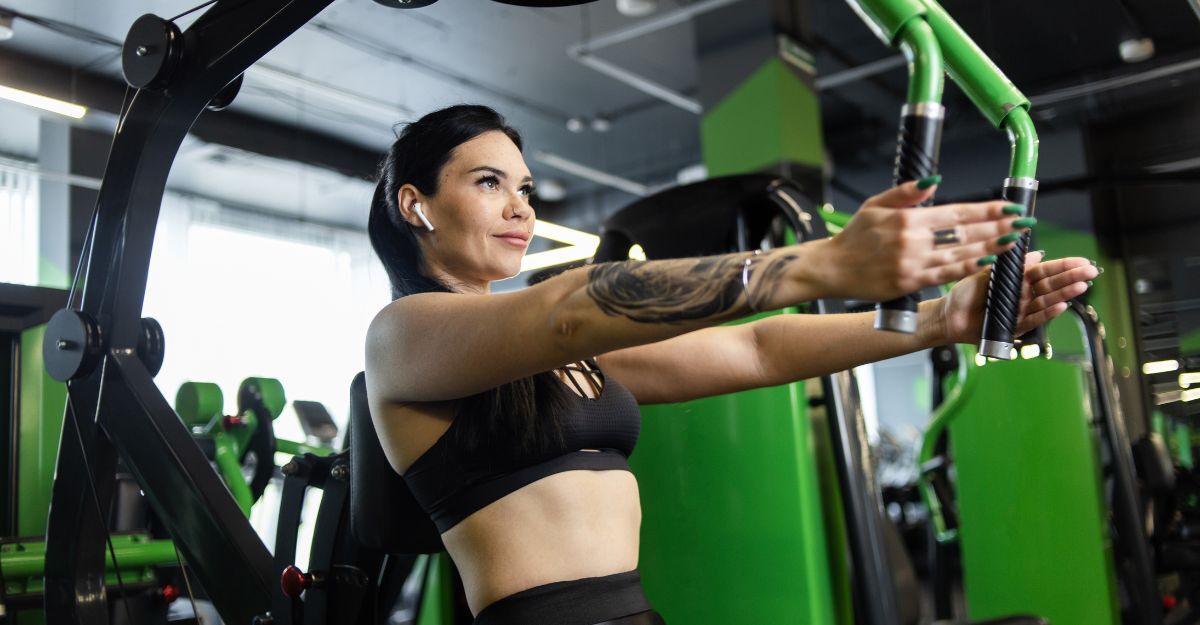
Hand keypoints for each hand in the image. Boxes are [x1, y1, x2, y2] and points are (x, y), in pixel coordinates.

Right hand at [819, 180, 1032, 301]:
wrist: (832, 268)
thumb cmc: (853, 236)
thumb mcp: (875, 205)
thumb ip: (905, 193)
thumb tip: (934, 180)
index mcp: (907, 220)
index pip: (956, 213)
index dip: (986, 211)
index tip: (1009, 208)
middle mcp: (913, 242)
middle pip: (964, 234)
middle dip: (998, 227)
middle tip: (1023, 222)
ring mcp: (912, 264)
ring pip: (960, 255)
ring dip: (990, 247)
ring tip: (1014, 241)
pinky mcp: (910, 282)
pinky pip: (946, 275)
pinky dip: (969, 268)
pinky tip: (988, 262)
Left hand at [934, 251, 1099, 345]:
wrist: (948, 316)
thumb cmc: (964, 293)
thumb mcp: (985, 274)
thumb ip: (1010, 266)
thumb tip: (1036, 253)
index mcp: (1016, 280)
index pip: (1044, 271)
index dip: (1063, 266)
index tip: (1082, 261)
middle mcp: (1022, 295)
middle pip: (1051, 286)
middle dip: (1071, 278)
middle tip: (1091, 271)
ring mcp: (1020, 311)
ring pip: (1046, 302)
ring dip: (1064, 294)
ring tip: (1082, 286)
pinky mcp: (1014, 328)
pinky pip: (1033, 320)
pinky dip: (1047, 313)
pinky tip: (1062, 306)